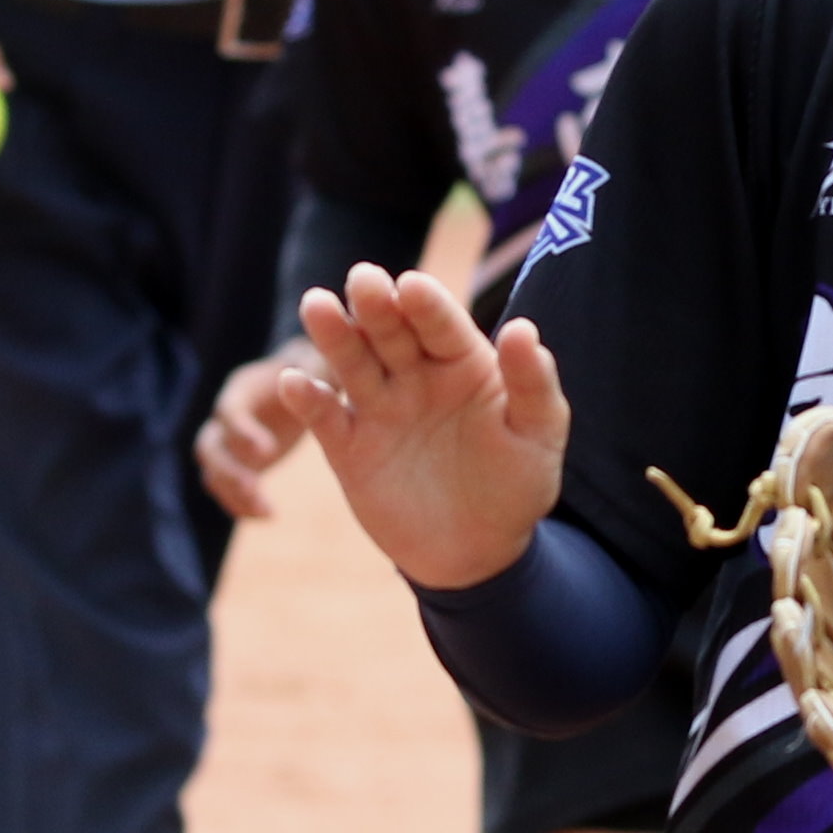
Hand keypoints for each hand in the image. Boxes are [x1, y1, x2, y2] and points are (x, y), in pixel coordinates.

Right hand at [197, 353, 320, 520]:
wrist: (301, 384)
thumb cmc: (313, 372)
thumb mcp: (318, 369)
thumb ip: (319, 372)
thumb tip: (329, 370)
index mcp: (244, 388)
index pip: (229, 409)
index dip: (242, 432)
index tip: (268, 452)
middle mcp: (228, 415)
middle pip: (208, 446)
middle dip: (228, 470)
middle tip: (254, 489)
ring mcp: (228, 442)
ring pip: (213, 473)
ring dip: (234, 494)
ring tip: (268, 511)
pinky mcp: (237, 463)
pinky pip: (227, 489)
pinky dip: (242, 505)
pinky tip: (270, 515)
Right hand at [289, 261, 568, 590]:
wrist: (477, 553)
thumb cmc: (516, 486)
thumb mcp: (539, 436)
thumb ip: (533, 384)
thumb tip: (524, 328)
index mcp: (463, 362)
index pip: (442, 325)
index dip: (428, 305)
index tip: (413, 285)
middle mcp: (416, 375)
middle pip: (391, 332)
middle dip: (376, 305)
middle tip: (362, 279)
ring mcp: (380, 408)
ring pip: (352, 362)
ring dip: (334, 334)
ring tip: (317, 306)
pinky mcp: (350, 447)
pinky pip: (326, 418)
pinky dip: (307, 400)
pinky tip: (292, 382)